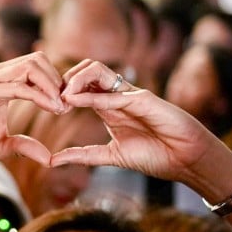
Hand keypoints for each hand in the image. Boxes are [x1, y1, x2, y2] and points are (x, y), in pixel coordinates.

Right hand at [0, 52, 62, 166]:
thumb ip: (23, 147)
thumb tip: (49, 158)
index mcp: (0, 83)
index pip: (36, 69)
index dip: (56, 84)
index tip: (67, 107)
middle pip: (38, 59)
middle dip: (58, 79)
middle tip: (68, 104)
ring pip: (31, 66)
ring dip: (52, 85)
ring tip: (62, 107)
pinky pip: (18, 87)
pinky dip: (40, 96)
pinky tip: (52, 109)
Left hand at [54, 59, 223, 184]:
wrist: (185, 160)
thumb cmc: (155, 155)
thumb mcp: (110, 156)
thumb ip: (82, 155)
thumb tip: (51, 161)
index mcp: (108, 107)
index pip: (79, 86)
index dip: (60, 91)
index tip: (46, 107)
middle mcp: (117, 96)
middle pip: (85, 70)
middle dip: (63, 80)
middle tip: (51, 99)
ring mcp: (130, 95)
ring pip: (97, 70)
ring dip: (75, 80)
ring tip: (61, 98)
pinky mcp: (144, 100)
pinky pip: (114, 93)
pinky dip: (93, 96)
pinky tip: (75, 101)